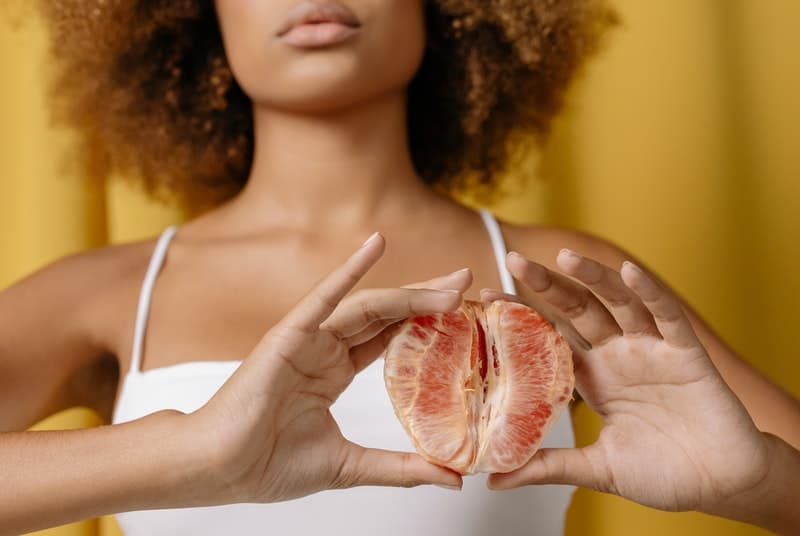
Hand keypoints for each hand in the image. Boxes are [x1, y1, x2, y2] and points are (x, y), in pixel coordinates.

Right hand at [193, 234, 466, 503]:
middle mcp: (324, 349)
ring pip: (368, 307)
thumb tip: (454, 479)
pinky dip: (349, 270)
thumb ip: (401, 468)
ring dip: (410, 292)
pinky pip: (324, 297)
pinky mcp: (289, 334)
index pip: (390, 338)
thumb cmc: (268, 465)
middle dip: (428, 298)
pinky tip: (375, 245)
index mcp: (333, 372)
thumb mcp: (351, 466)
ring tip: (451, 285)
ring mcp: (308, 339)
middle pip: (386, 315)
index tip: (463, 314)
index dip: (426, 323)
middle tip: (466, 282)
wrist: (221, 470)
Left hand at [484, 250, 770, 515]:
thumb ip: (549, 466)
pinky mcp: (687, 354)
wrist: (721, 486)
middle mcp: (619, 355)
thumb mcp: (596, 468)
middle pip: (578, 309)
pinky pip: (667, 316)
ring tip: (565, 256)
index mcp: (594, 376)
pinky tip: (630, 272)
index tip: (487, 298)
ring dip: (594, 277)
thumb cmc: (663, 473)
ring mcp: (652, 350)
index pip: (550, 337)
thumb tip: (495, 478)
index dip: (522, 317)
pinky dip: (650, 292)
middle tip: (514, 259)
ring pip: (619, 302)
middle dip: (548, 284)